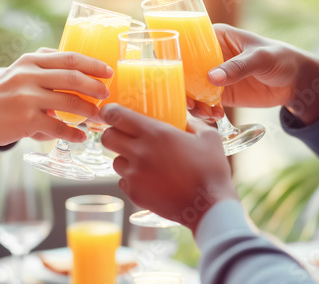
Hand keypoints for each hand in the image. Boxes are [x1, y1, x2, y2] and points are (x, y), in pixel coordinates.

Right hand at [0, 50, 111, 150]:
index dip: (92, 64)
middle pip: (73, 77)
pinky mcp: (24, 120)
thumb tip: (73, 73)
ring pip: (70, 102)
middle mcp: (28, 75)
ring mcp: (26, 97)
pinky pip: (58, 127)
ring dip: (90, 111)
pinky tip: (81, 137)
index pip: (68, 57)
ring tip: (99, 117)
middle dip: (96, 86)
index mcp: (29, 62)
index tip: (108, 71)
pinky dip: (73, 133)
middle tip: (107, 94)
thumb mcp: (15, 74)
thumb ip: (40, 70)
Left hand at [100, 104, 237, 232]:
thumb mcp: (208, 136)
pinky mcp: (134, 193)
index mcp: (155, 133)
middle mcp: (139, 152)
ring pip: (115, 160)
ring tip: (143, 161)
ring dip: (124, 158)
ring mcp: (134, 175)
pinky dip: (131, 178)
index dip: (109, 111)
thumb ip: (191, 123)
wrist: (208, 207)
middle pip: (107, 137)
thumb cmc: (211, 170)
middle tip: (124, 136)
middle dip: (113, 134)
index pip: (115, 115)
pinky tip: (149, 179)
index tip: (110, 112)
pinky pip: (123, 180)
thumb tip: (183, 118)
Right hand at [189, 24, 318, 124]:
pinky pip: (205, 104)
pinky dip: (206, 112)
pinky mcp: (219, 95)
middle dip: (183, 89)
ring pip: (192, 91)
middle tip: (191, 103)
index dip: (176, 59)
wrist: (295, 81)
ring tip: (207, 113)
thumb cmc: (279, 57)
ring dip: (194, 105)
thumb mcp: (260, 58)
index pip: (187, 45)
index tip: (175, 76)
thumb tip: (212, 78)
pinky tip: (216, 115)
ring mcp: (212, 78)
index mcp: (214, 38)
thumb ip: (238, 67)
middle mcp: (208, 57)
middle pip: (185, 72)